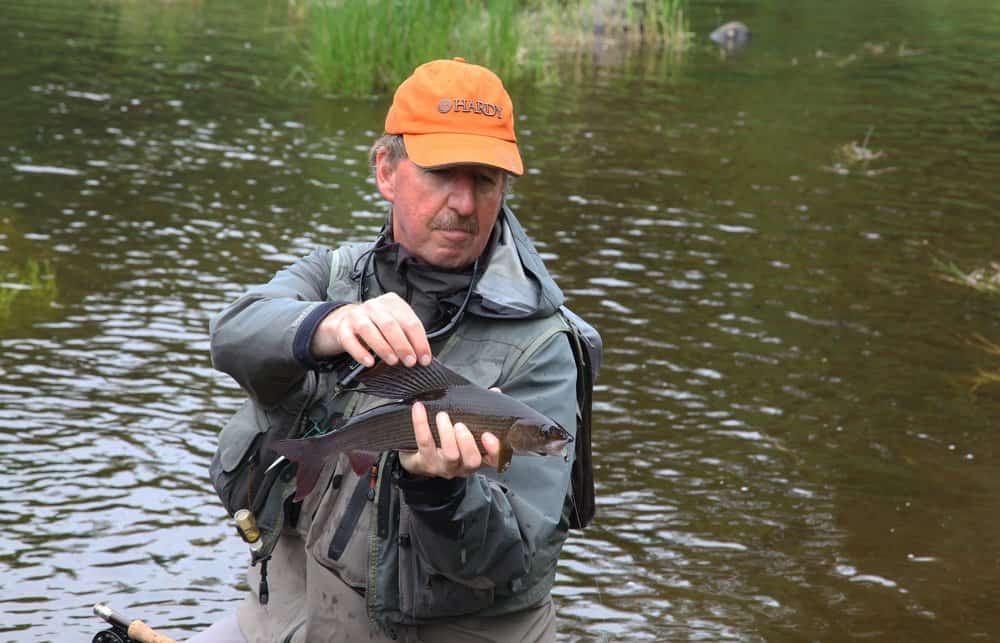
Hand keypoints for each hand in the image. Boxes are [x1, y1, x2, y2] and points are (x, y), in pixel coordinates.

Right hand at [310, 292, 431, 366]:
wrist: (345, 320)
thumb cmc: (376, 324)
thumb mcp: (394, 323)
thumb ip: (407, 335)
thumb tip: (421, 355)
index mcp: (392, 303)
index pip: (410, 321)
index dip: (419, 342)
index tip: (424, 358)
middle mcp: (374, 306)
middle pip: (391, 325)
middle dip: (403, 346)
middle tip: (410, 361)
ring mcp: (357, 316)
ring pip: (370, 331)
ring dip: (384, 348)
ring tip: (393, 361)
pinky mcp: (343, 328)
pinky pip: (350, 341)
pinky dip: (360, 352)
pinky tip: (369, 362)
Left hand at [399, 402, 500, 477]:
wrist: (418, 456)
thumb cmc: (448, 439)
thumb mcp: (467, 427)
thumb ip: (482, 411)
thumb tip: (495, 392)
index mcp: (478, 457)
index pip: (494, 460)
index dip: (494, 450)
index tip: (488, 435)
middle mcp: (462, 466)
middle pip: (472, 461)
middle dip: (467, 442)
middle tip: (460, 425)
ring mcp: (443, 467)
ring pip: (450, 455)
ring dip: (446, 434)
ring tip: (442, 415)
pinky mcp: (423, 462)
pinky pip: (424, 443)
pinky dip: (421, 423)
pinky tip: (419, 408)